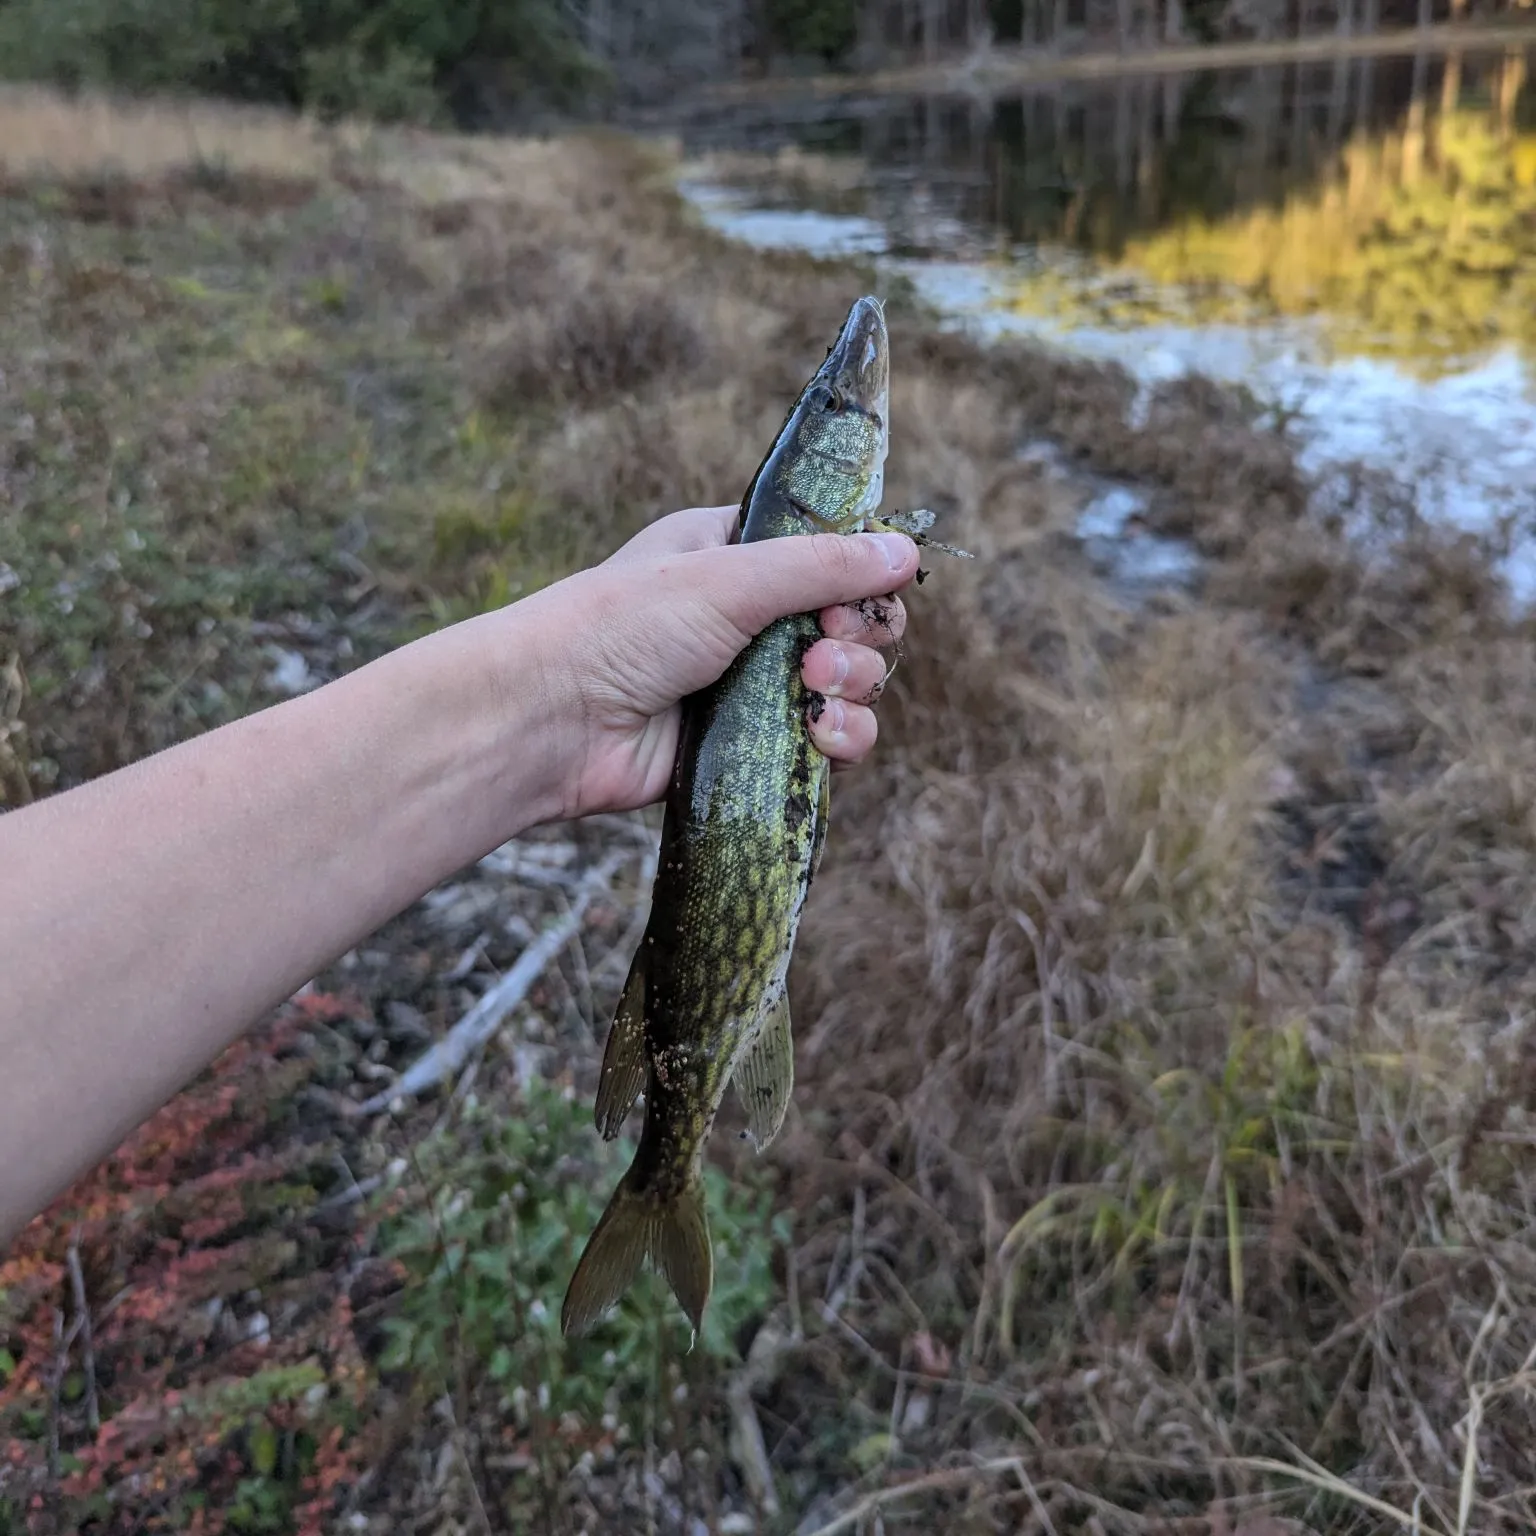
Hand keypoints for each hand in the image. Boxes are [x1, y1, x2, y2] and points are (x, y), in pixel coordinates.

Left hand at [512, 505, 918, 820]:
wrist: (552, 720)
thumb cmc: (622, 628)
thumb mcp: (728, 577)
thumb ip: (822, 566)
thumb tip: (905, 548)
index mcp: (736, 554)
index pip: (830, 555)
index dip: (859, 576)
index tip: (852, 596)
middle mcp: (748, 616)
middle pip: (852, 623)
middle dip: (858, 640)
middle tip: (820, 653)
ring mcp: (750, 683)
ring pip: (848, 685)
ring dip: (853, 689)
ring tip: (813, 692)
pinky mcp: (751, 746)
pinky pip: (826, 741)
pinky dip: (840, 739)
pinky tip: (820, 737)